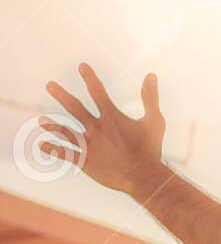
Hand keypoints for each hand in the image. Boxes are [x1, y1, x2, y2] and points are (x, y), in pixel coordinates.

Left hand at [41, 65, 165, 197]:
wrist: (144, 176)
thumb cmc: (150, 149)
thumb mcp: (155, 121)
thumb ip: (150, 98)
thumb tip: (151, 76)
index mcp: (111, 117)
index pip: (97, 92)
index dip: (89, 78)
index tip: (81, 67)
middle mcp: (96, 128)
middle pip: (75, 108)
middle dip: (61, 95)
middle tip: (49, 85)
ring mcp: (89, 145)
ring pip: (65, 132)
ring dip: (52, 125)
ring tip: (41, 120)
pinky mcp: (86, 161)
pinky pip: (66, 154)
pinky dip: (53, 150)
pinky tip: (42, 146)